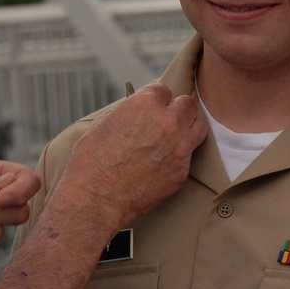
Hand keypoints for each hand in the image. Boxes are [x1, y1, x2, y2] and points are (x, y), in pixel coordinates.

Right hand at [59, 83, 204, 234]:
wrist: (96, 198)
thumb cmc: (91, 162)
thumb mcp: (103, 124)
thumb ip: (127, 112)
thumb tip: (135, 111)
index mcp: (145, 104)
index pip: (164, 90)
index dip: (155, 100)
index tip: (152, 108)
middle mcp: (167, 121)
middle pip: (187, 104)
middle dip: (176, 110)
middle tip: (165, 121)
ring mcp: (179, 147)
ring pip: (198, 128)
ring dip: (186, 130)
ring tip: (172, 139)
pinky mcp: (182, 171)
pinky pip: (189, 156)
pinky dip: (178, 157)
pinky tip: (162, 164)